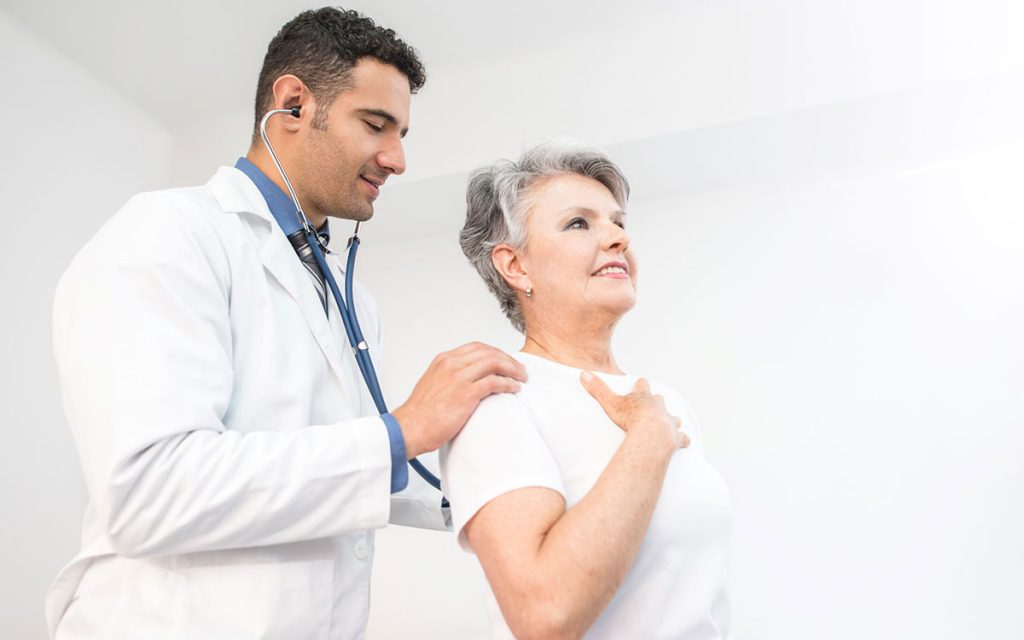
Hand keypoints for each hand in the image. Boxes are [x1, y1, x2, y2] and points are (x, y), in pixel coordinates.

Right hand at [392, 342, 528, 458]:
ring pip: (495, 363)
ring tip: (522, 377)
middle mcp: (452, 364)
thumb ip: (450, 378)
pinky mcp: (466, 393)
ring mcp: (459, 377)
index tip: (506, 361)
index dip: (496, 353)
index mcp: (444, 360)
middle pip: (489, 352)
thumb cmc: (421, 414)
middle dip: (508, 360)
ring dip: (513, 369)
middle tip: (520, 369)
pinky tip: (514, 388)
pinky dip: (509, 383)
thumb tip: (468, 382)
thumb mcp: (434, 385)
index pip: (477, 347)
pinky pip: (495, 382)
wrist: (409, 428)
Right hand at [579, 373, 689, 453]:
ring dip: (672, 419)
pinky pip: (682, 437)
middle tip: (657, 399)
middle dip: (658, 400)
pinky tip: (685, 441)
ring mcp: (669, 421)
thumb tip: (583, 373)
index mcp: (644, 398)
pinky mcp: (676, 436)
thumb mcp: (610, 402)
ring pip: (674, 417)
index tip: (641, 381)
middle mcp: (659, 407)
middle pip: (660, 400)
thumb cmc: (631, 418)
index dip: (641, 384)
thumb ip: (597, 389)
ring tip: (673, 420)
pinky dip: (683, 439)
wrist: (651, 433)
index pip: (643, 386)